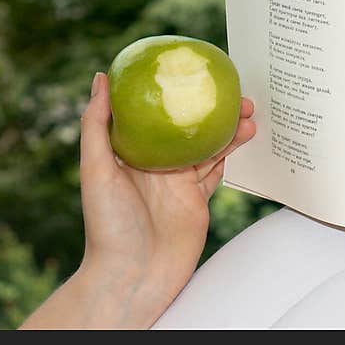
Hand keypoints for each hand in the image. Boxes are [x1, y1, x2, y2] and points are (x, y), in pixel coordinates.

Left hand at [76, 71, 255, 325]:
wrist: (132, 278)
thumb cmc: (107, 224)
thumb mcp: (95, 168)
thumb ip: (96, 124)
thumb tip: (101, 77)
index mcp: (130, 150)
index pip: (151, 110)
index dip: (170, 88)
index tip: (188, 66)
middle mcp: (155, 161)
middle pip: (185, 124)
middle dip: (209, 105)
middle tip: (232, 88)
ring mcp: (176, 180)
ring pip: (207, 143)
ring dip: (227, 126)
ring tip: (249, 109)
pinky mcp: (196, 199)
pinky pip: (216, 169)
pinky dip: (230, 151)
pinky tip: (244, 134)